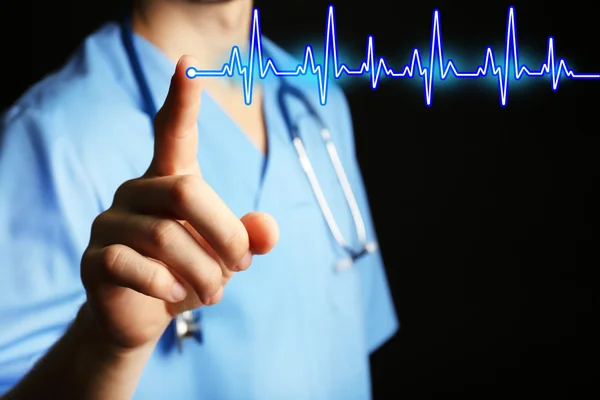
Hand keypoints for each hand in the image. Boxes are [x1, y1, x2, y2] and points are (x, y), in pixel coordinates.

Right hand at [80, 55, 278, 350]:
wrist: (145, 315)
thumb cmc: (189, 271)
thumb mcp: (226, 255)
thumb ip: (249, 238)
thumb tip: (268, 230)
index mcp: (170, 179)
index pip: (173, 131)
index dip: (182, 100)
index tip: (188, 63)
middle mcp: (136, 190)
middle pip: (187, 192)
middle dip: (225, 234)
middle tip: (240, 265)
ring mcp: (110, 222)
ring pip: (165, 236)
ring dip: (204, 271)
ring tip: (214, 291)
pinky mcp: (95, 258)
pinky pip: (133, 265)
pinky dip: (166, 285)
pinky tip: (175, 295)